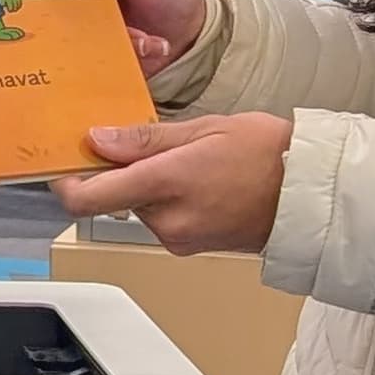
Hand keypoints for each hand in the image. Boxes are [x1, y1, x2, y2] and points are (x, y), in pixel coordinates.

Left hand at [50, 113, 293, 255]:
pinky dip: (164, 198)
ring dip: (145, 184)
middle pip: (114, 197)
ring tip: (183, 157)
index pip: (89, 198)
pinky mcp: (188, 246)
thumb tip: (98, 140)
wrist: (310, 195)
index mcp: (166, 184)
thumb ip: (146, 138)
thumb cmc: (268, 153)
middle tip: (144, 140)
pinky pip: (159, 218)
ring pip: (137, 206)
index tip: (63, 162)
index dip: (66, 182)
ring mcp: (178, 237)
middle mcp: (166, 219)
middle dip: (119, 171)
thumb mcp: (205, 129)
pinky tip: (194, 178)